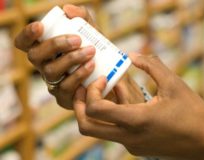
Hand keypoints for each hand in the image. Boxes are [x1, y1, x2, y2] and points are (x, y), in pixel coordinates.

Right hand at [14, 5, 143, 108]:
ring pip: (51, 72)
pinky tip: (92, 67)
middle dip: (55, 45)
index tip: (40, 26)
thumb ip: (82, 18)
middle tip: (77, 39)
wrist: (114, 77)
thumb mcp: (92, 33)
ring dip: (71, 60)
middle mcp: (45, 67)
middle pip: (35, 56)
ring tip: (91, 52)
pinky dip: (79, 75)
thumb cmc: (98, 52)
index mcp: (46, 51)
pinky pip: (66, 88)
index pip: (25, 44)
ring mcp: (53, 83)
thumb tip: (68, 9)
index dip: (27, 35)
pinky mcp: (65, 97)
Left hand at [73, 53, 203, 159]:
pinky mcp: (138, 148)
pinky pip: (116, 133)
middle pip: (86, 127)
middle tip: (84, 88)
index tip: (103, 78)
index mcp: (135, 120)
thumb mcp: (174, 84)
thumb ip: (151, 66)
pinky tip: (129, 102)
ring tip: (113, 90)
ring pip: (100, 130)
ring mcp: (132, 145)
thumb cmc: (193, 113)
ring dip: (99, 110)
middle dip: (79, 105)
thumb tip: (133, 55)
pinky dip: (114, 117)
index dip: (91, 90)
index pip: (94, 109)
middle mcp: (128, 137)